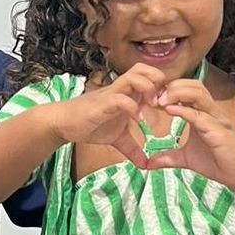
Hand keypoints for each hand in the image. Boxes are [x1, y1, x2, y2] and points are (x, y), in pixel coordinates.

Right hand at [48, 64, 166, 168]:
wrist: (64, 123)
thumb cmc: (90, 125)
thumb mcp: (117, 139)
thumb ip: (132, 149)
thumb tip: (145, 165)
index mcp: (128, 94)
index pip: (151, 78)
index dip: (164, 88)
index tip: (171, 106)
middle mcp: (121, 89)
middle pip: (145, 69)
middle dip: (159, 81)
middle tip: (164, 102)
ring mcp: (112, 94)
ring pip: (134, 76)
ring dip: (148, 89)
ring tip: (153, 107)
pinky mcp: (102, 103)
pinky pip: (121, 98)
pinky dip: (133, 107)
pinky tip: (138, 120)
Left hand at [146, 80, 234, 191]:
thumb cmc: (218, 162)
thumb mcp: (187, 159)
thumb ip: (168, 157)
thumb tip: (148, 163)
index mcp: (203, 114)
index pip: (187, 90)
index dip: (169, 90)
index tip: (151, 98)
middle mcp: (211, 112)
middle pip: (193, 85)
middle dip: (172, 86)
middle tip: (153, 97)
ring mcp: (216, 119)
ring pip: (198, 94)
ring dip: (177, 94)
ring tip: (160, 101)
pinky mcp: (219, 131)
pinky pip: (200, 115)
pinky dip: (184, 110)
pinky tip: (170, 111)